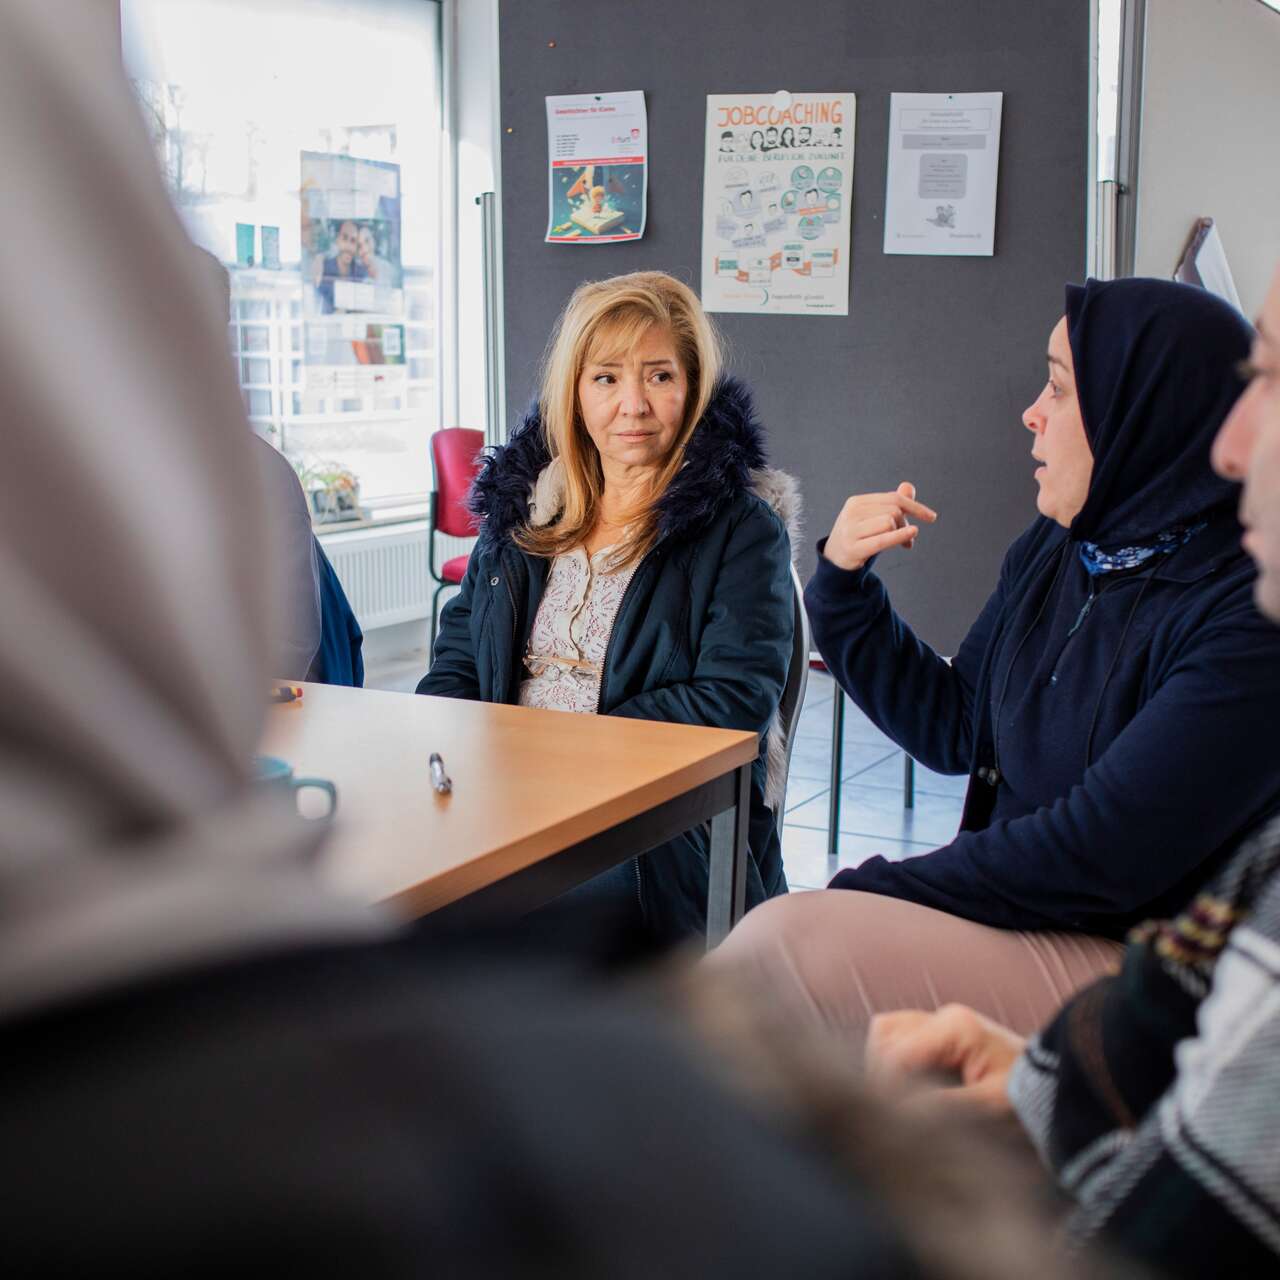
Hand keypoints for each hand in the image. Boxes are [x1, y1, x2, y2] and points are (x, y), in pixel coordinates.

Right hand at [823, 482, 936, 571]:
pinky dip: (900, 536)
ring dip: (901, 534)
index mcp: (856, 502)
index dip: (915, 507)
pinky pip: (883, 539)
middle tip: (909, 538)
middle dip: (906, 523)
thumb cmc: (858, 537)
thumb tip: (908, 486)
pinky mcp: (853, 548)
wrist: (834, 560)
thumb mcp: (873, 518)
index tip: (931, 517)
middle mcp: (851, 513)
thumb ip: (891, 503)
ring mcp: (850, 530)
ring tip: (903, 544)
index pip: (893, 498)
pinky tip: (911, 535)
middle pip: (893, 510)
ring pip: (889, 522)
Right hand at [865, 1004, 1026, 1115]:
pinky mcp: (943, 1033)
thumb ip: (943, 1107)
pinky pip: (900, 1038)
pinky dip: (896, 1061)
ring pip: (887, 1032)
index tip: (891, 1120)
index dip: (886, 1088)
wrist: (1062, 1087)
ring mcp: (942, 1022)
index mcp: (955, 1027)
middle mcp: (944, 1016)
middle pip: (884, 1036)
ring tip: (899, 1100)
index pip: (896, 1053)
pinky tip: (909, 1089)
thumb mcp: (991, 1107)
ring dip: (885, 1065)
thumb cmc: (1033, 1097)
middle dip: (881, 1073)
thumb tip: (900, 1115)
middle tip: (894, 1111)